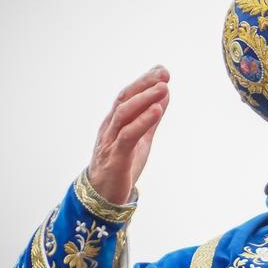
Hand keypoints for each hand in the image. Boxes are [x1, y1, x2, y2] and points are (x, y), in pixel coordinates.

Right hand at [87, 66, 169, 203]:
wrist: (103, 197)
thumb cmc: (121, 165)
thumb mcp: (140, 138)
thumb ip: (150, 118)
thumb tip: (164, 94)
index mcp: (115, 122)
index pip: (127, 95)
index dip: (144, 81)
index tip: (162, 70)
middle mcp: (110, 127)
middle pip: (124, 99)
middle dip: (144, 84)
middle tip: (164, 73)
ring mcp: (110, 142)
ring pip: (124, 114)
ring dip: (144, 99)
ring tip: (163, 88)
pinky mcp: (115, 158)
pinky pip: (128, 136)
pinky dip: (143, 121)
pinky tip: (157, 111)